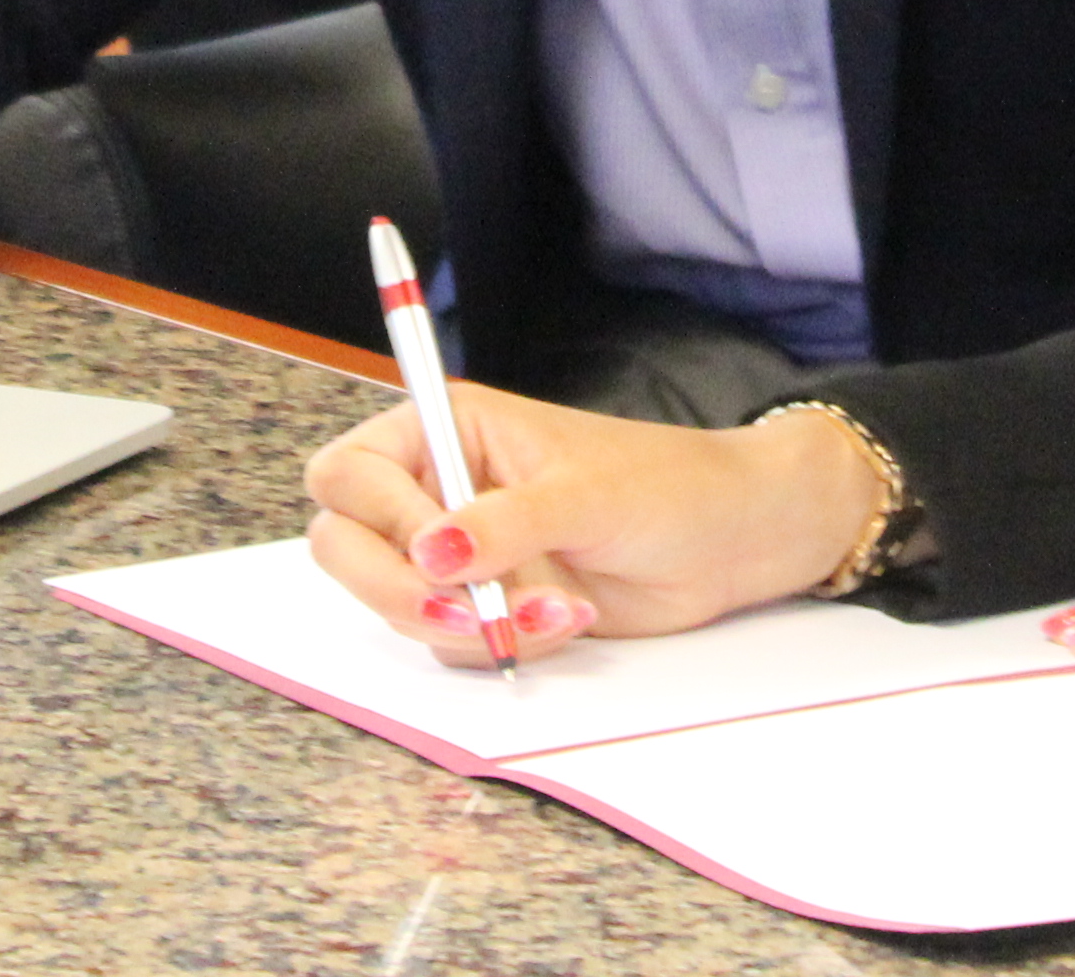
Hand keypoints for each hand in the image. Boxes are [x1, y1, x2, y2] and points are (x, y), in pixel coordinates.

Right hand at [303, 381, 882, 666]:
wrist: (729, 543)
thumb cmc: (666, 486)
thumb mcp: (585, 494)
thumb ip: (504, 524)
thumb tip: (434, 554)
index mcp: (449, 428)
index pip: (350, 472)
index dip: (378, 517)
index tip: (436, 551)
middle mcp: (439, 487)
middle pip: (346, 545)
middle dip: (398, 591)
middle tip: (467, 614)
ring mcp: (461, 553)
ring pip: (400, 606)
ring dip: (467, 625)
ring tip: (552, 612)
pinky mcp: (488, 606)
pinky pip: (452, 644)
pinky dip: (502, 645)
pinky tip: (567, 622)